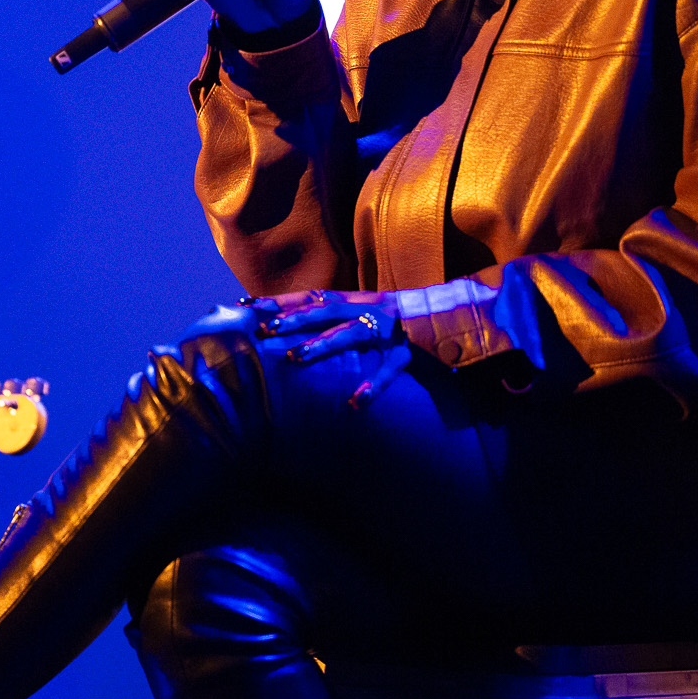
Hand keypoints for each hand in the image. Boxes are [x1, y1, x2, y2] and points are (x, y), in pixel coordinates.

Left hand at [251, 290, 409, 407]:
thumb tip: (294, 329)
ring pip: (352, 332)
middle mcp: (369, 308)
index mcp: (356, 300)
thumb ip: (336, 319)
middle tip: (265, 330)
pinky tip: (355, 402)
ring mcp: (390, 328)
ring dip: (323, 344)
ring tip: (296, 358)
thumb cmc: (400, 322)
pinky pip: (390, 368)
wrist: (452, 315)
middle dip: (294, 318)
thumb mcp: (366, 314)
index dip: (280, 300)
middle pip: (325, 309)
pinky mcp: (410, 351)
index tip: (245, 305)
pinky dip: (373, 384)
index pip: (311, 296)